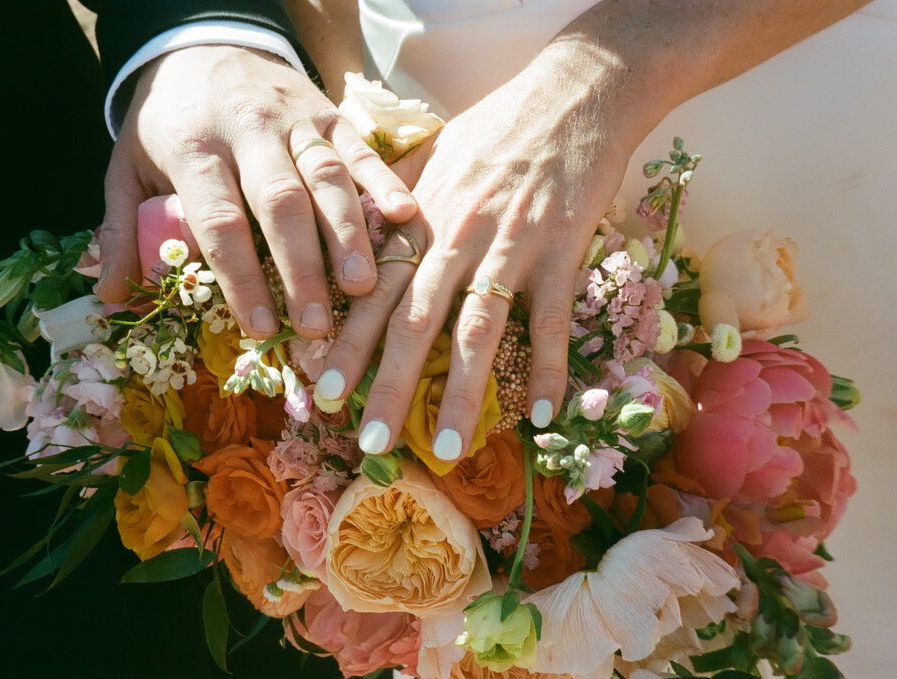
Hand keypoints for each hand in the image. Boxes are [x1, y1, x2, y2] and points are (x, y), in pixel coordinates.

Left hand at [94, 45, 416, 338]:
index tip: (261, 330)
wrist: (201, 43)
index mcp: (194, 148)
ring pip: (326, 176)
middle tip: (316, 324)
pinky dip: (382, 181)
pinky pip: (358, 147)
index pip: (221, 222)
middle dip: (301, 268)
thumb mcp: (127, 167)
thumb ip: (120, 229)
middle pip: (280, 204)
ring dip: (347, 235)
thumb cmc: (167, 119)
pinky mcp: (327, 111)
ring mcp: (294, 119)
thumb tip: (110, 296)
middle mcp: (248, 131)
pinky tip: (405, 216)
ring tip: (362, 287)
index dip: (243, 279)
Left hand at [314, 42, 641, 461]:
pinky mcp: (563, 250)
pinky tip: (540, 416)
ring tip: (450, 446)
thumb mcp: (430, 152)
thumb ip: (390, 195)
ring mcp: (510, 245)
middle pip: (414, 320)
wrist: (575, 93)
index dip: (346, 344)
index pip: (372, 291)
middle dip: (388, 384)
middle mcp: (456, 235)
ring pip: (479, 328)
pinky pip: (553, 319)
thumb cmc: (497, 125)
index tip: (321, 392)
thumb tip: (352, 231)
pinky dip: (549, 368)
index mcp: (419, 216)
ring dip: (463, 391)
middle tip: (369, 442)